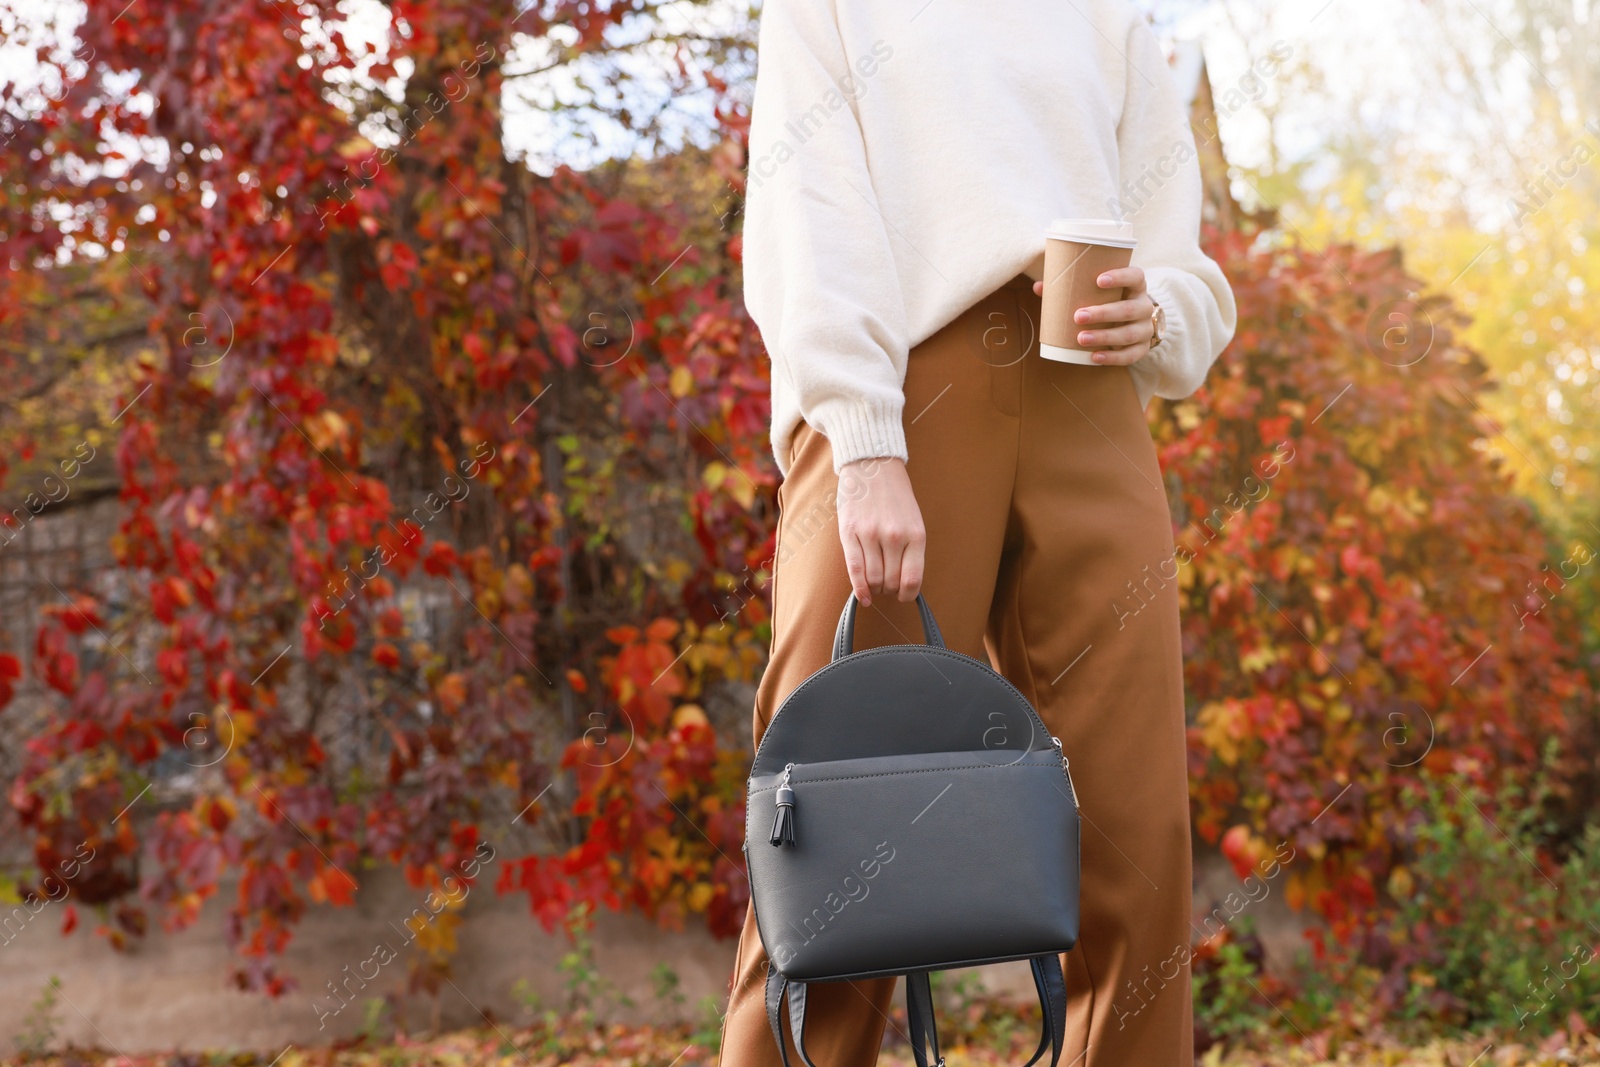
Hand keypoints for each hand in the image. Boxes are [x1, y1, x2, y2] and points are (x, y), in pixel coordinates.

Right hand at [835, 456, 925, 606]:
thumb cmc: (895, 496)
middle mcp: (895, 536)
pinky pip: (854, 569)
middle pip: (891, 582)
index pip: (912, 579)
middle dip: (889, 589)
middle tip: (886, 584)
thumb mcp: (913, 521)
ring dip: (874, 588)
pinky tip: (862, 596)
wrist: (873, 465)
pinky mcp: (850, 532)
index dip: (907, 594)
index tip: (903, 595)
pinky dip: (859, 588)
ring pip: (873, 579)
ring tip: (874, 581)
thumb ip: (911, 549)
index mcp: (916, 534)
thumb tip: (905, 583)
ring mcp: (871, 535)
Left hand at [1032, 265, 1155, 365]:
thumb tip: (1039, 286)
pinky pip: (1131, 355)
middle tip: (1078, 316)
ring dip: (1104, 337)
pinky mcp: (1143, 348)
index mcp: (1136, 286)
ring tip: (1081, 338)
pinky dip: (1112, 357)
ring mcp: (1146, 328)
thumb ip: (1071, 287)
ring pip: (1129, 334)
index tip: (1098, 280)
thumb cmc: (1108, 302)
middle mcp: (1145, 306)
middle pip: (1129, 309)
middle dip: (1103, 313)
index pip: (1135, 276)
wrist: (1133, 322)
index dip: (1120, 277)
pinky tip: (1095, 357)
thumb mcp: (1097, 292)